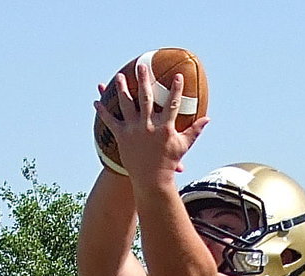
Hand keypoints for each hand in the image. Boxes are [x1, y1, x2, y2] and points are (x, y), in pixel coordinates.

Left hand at [94, 62, 207, 184]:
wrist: (152, 181)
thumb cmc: (169, 164)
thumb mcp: (183, 146)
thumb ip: (195, 131)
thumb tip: (207, 119)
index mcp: (164, 127)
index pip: (172, 104)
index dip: (175, 89)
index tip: (177, 75)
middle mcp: (148, 126)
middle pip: (146, 97)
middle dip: (144, 79)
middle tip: (141, 65)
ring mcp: (134, 130)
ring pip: (126, 104)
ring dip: (122, 89)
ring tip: (119, 76)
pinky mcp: (122, 137)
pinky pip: (110, 121)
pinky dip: (103, 111)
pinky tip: (96, 101)